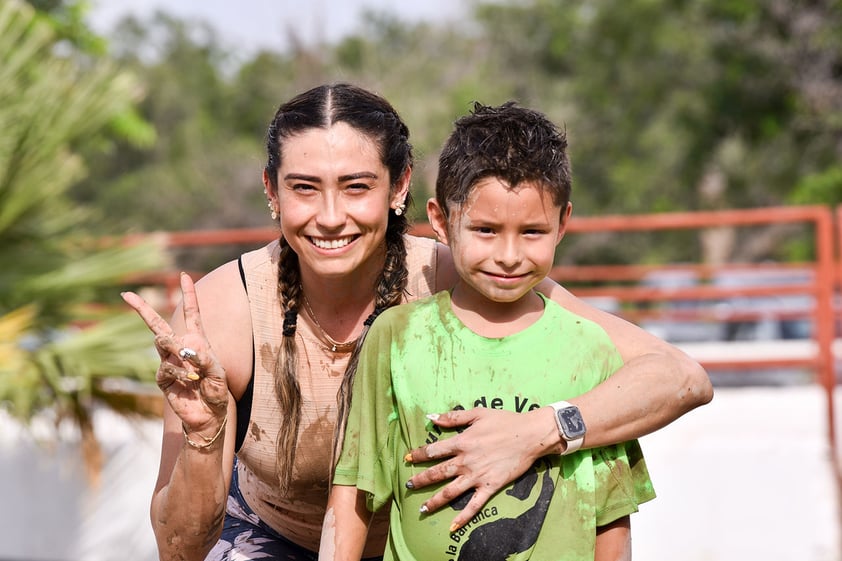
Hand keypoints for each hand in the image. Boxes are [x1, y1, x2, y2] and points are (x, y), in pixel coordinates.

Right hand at [122, 272, 228, 432]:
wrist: (209, 415)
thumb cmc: (216, 391)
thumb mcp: (219, 373)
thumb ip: (207, 360)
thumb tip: (189, 351)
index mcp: (197, 340)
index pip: (192, 313)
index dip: (189, 294)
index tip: (184, 276)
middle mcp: (180, 348)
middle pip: (157, 324)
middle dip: (142, 309)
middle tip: (126, 294)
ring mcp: (169, 362)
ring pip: (160, 342)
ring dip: (175, 347)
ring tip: (188, 358)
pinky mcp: (162, 379)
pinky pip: (166, 368)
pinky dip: (181, 373)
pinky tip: (191, 381)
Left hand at [403, 406, 559, 530]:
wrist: (530, 435)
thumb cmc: (505, 421)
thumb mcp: (478, 413)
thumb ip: (453, 417)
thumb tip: (431, 417)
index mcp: (462, 442)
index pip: (434, 450)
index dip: (419, 454)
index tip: (407, 458)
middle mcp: (466, 461)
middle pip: (438, 472)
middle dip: (421, 480)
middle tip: (408, 486)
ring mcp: (477, 476)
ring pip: (451, 491)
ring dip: (435, 501)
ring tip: (422, 509)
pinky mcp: (490, 486)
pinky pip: (474, 505)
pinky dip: (463, 517)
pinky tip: (452, 527)